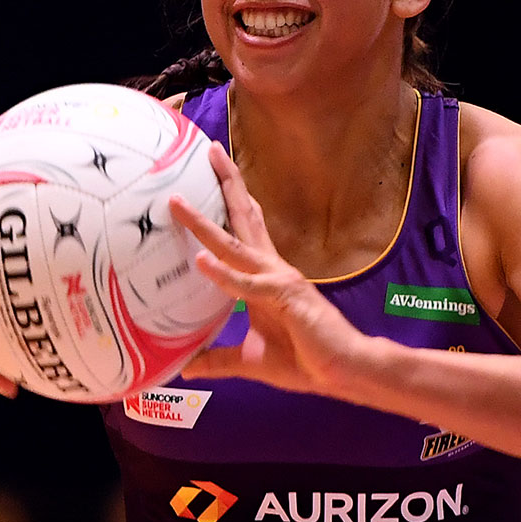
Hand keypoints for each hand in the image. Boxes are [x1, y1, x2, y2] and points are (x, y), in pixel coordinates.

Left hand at [168, 143, 369, 394]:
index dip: (228, 198)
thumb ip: (218, 359)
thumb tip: (187, 367)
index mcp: (267, 274)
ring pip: (235, 246)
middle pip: (244, 217)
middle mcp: (273, 267)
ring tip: (178, 203)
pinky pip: (247, 285)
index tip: (210, 171)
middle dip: (226, 183)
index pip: (244, 228)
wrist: (342, 371)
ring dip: (204, 224)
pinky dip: (224, 273)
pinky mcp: (284, 299)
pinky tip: (201, 261)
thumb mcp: (249, 359)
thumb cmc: (304, 359)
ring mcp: (279, 280)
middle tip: (209, 150)